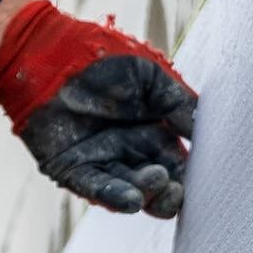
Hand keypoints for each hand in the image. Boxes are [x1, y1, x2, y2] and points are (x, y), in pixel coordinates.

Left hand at [0, 0, 196, 217]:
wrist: (46, 53)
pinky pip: (97, 189)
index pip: (179, 165)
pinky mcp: (73, 170)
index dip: (191, 175)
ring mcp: (103, 163)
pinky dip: (116, 197)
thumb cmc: (101, 56)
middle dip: (171, 194)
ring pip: (132, 193)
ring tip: (156, 182)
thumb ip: (179, 103)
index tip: (205, 179)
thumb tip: (205, 131)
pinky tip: (132, 200)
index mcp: (153, 132)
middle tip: (177, 189)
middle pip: (159, 188)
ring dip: (147, 195)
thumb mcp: (151, 76)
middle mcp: (130, 152)